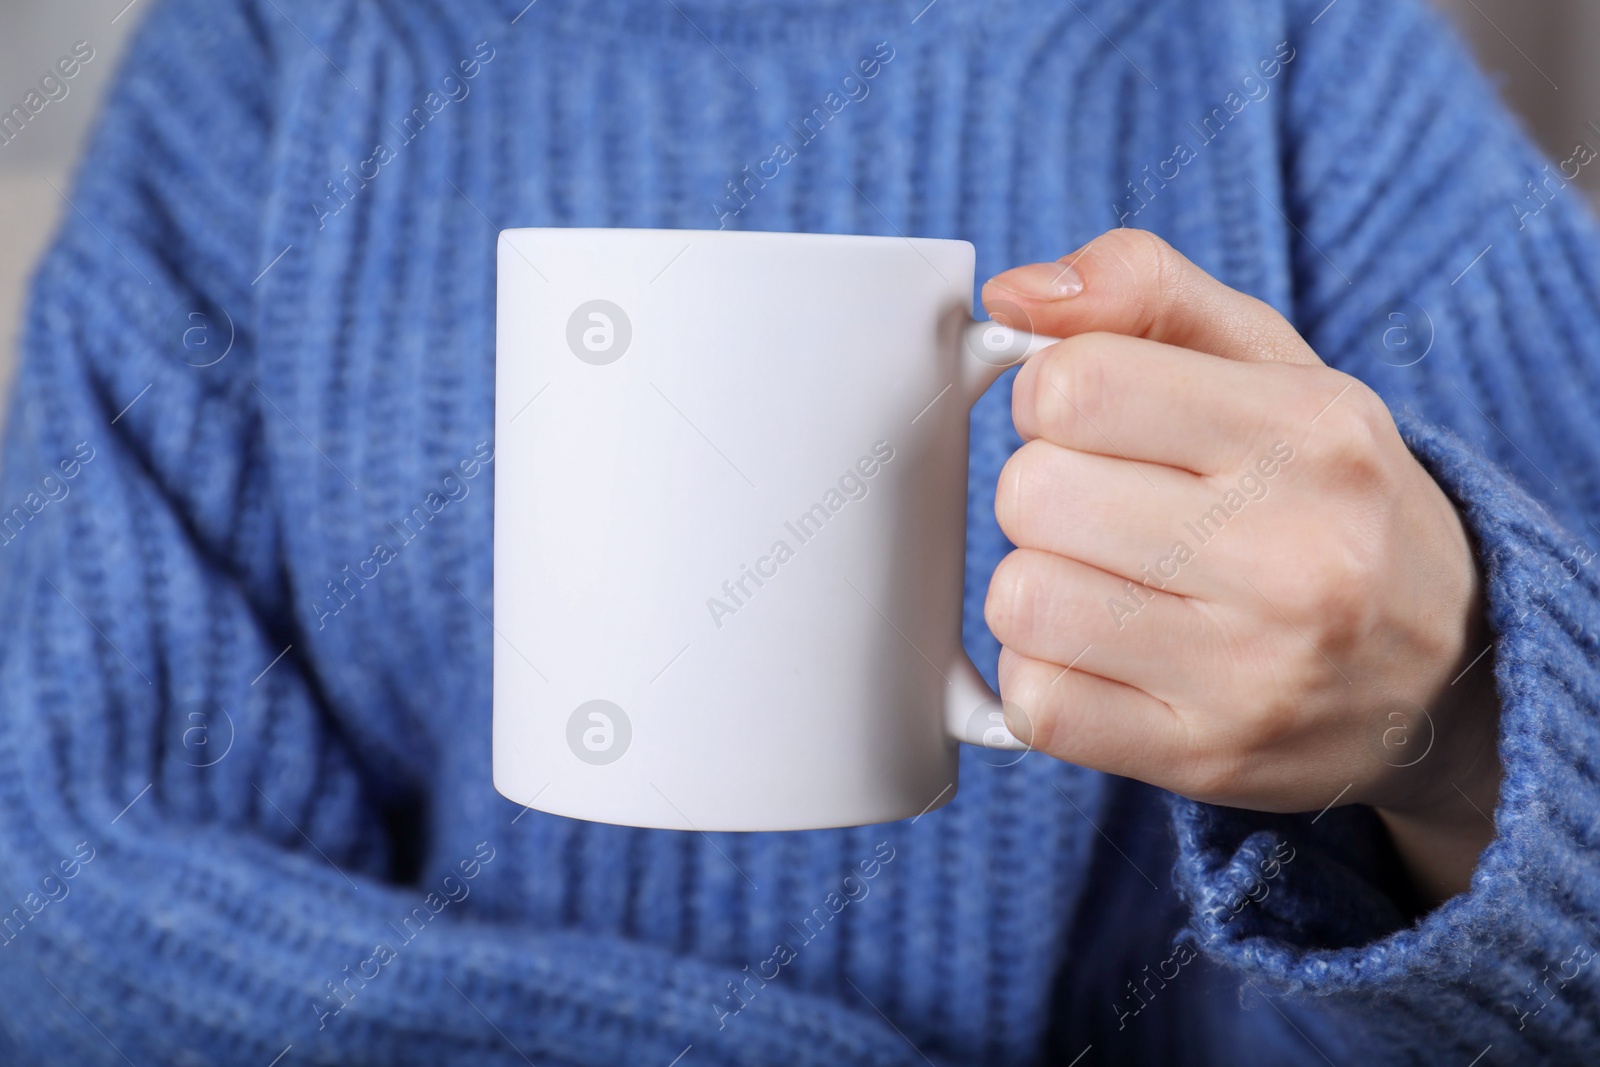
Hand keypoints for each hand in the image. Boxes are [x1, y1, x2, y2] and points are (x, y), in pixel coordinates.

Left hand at [980, 230, 1501, 903]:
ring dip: (1037, 587)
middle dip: (1044, 491)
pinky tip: (1106, 658)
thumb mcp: (1271, 362)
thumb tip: (1010, 296)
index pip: (1076, 384)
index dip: (1048, 394)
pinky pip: (1036, 706)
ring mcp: (1250, 672)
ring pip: (1022, 602)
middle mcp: (1292, 557)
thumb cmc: (1328, 496)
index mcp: (1307, 432)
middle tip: (1105, 508)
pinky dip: (1046, 677)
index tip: (1087, 417)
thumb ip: (1142, 289)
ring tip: (1108, 584)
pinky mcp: (1204, 758)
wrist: (1444, 671)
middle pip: (1032, 494)